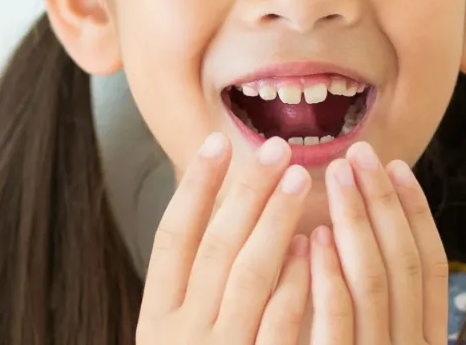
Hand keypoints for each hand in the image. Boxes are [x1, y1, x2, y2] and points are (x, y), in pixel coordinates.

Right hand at [137, 133, 313, 344]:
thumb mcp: (178, 335)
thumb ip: (194, 288)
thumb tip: (220, 211)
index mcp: (157, 319)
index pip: (171, 238)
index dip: (194, 187)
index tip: (218, 141)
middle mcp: (182, 336)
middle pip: (216, 247)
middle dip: (247, 191)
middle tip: (276, 146)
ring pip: (250, 275)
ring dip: (275, 220)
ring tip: (298, 178)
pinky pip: (279, 322)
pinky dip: (293, 280)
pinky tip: (309, 245)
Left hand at [309, 142, 449, 344]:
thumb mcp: (384, 338)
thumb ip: (385, 303)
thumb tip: (373, 226)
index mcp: (428, 341)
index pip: (432, 267)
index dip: (417, 213)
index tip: (397, 165)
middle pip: (403, 264)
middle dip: (383, 201)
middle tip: (359, 153)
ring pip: (371, 281)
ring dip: (355, 220)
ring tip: (336, 175)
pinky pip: (338, 319)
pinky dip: (328, 274)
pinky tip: (314, 235)